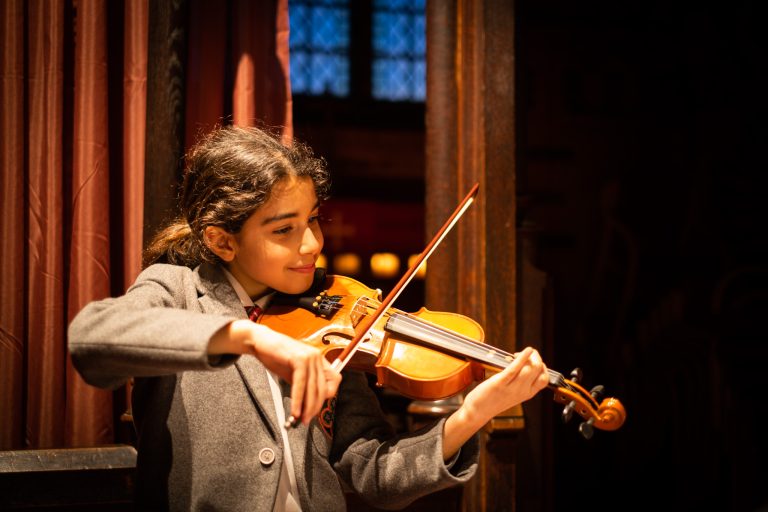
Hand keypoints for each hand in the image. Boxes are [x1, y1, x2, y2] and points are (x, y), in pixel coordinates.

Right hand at [209, 320, 341, 424]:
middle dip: (315, 407)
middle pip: (324, 388)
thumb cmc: (276, 356)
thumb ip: (303, 386)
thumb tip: (308, 406)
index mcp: (319, 360)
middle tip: (307, 420)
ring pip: (313, 388)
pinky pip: (301, 384)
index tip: (315, 408)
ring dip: (307, 407)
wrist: (260, 341)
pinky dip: (298, 399)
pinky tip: (294, 410)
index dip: (327, 396)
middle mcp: (317, 357)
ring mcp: (310, 356)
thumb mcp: (294, 373)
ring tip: (300, 419)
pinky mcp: (299, 358)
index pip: (334, 381)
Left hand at [442, 346, 548, 459]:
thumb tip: (523, 364)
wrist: (478, 412)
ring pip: (531, 369)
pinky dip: (523, 357)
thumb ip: (520, 382)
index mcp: (527, 394)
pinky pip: (515, 368)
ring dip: (529, 356)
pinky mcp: (500, 383)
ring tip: (517, 354)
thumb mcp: (512, 393)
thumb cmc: (493, 400)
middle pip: (539, 371)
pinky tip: (526, 350)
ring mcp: (512, 388)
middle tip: (523, 355)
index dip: (541, 367)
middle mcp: (522, 391)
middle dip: (535, 357)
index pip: (544, 379)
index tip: (530, 362)